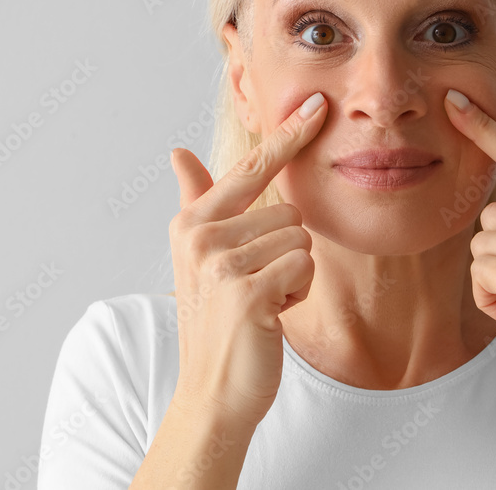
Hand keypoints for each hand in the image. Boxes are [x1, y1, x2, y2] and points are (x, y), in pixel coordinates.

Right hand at [168, 92, 327, 427]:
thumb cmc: (216, 320)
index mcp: (192, 221)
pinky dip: (297, 291)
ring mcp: (221, 263)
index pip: (249, 166)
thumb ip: (195, 201)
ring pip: (300, 239)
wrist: (212, 390)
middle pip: (288, 211)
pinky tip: (271, 313)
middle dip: (286, 251)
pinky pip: (303, 265)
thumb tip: (177, 151)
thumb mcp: (198, 257)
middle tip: (257, 285)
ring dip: (293, 273)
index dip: (287, 134)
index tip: (318, 104)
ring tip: (262, 299)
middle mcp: (200, 235)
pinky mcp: (247, 290)